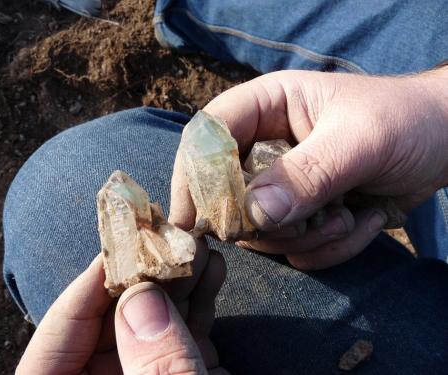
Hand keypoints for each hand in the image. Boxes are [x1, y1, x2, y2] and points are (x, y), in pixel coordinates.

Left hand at [16, 241, 226, 373]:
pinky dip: (197, 310)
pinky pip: (178, 340)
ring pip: (151, 327)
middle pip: (110, 325)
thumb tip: (141, 300)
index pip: (55, 340)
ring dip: (179, 285)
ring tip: (201, 248)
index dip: (85, 289)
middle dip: (147, 277)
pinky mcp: (173, 374)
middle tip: (171, 237)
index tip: (121, 245)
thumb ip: (156, 368)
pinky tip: (213, 275)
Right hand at [170, 68, 447, 269]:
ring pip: (261, 230)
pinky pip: (294, 248)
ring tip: (349, 217)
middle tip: (308, 222)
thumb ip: (308, 174)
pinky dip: (329, 247)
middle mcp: (265, 147)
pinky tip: (363, 222)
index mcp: (267, 107)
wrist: (447, 144)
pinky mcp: (303, 215)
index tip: (190, 219)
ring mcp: (283, 185)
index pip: (209, 135)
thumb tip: (254, 215)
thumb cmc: (406, 122)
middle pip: (226, 195)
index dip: (194, 174)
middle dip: (266, 222)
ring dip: (307, 237)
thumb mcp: (361, 141)